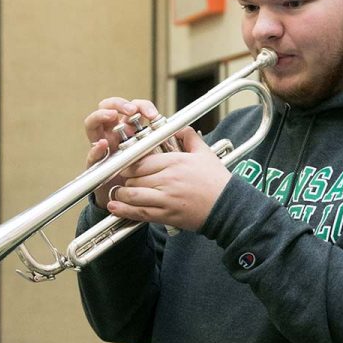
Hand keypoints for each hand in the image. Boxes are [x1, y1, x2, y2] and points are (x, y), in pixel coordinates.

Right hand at [83, 97, 160, 208]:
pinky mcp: (95, 162)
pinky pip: (92, 153)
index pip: (133, 108)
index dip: (142, 106)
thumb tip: (184, 131)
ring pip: (94, 122)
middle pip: (109, 107)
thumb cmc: (145, 174)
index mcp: (130, 128)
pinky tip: (102, 145)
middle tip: (131, 111)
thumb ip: (166, 143)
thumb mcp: (156, 155)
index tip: (153, 114)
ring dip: (102, 115)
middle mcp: (113, 133)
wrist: (129, 200)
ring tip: (112, 115)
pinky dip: (96, 148)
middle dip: (119, 104)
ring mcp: (102, 145)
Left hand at [106, 127, 231, 231]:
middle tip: (121, 179)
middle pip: (134, 177)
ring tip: (117, 193)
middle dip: (125, 179)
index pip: (141, 160)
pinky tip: (114, 208)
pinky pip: (140, 212)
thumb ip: (189, 137)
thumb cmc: (217, 180)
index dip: (128, 163)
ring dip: (122, 194)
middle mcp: (168, 179)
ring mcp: (166, 198)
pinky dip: (124, 211)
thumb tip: (178, 127)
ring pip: (133, 195)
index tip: (124, 164)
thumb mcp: (205, 153)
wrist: (227, 207)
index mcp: (175, 161)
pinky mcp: (167, 214)